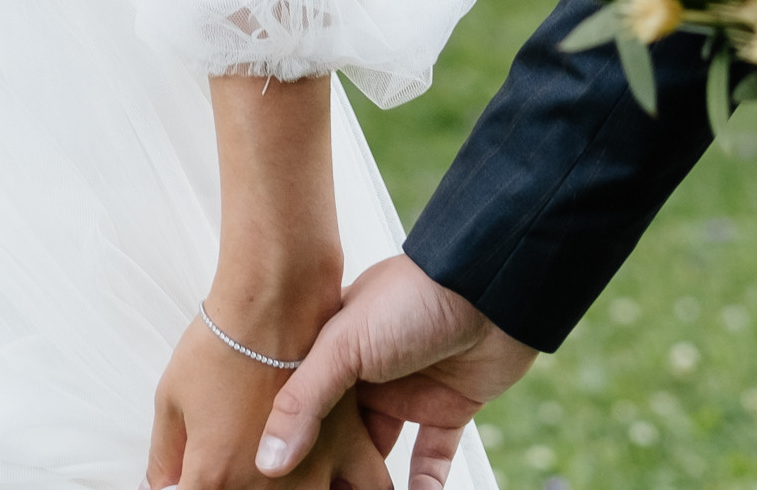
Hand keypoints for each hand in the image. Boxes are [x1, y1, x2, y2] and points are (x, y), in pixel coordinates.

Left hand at [148, 301, 389, 489]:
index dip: (195, 488)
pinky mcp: (350, 446)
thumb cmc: (220, 344)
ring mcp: (313, 472)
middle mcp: (269, 489)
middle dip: (246, 484)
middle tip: (241, 465)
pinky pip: (371, 486)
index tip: (198, 477)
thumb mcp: (171, 398)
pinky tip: (341, 479)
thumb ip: (166, 455)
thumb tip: (164, 485)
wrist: (272, 298)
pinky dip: (356, 486)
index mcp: (218, 479)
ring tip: (295, 477)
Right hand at [257, 256, 534, 489]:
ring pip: (383, 452)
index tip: (280, 479)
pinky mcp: (447, 407)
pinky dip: (424, 486)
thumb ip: (304, 401)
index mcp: (335, 348)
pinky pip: (431, 458)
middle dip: (333, 471)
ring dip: (374, 484)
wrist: (488, 287)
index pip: (304, 405)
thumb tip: (267, 459)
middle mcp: (369, 371)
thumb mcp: (344, 344)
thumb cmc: (412, 296)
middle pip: (341, 436)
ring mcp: (409, 389)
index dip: (293, 442)